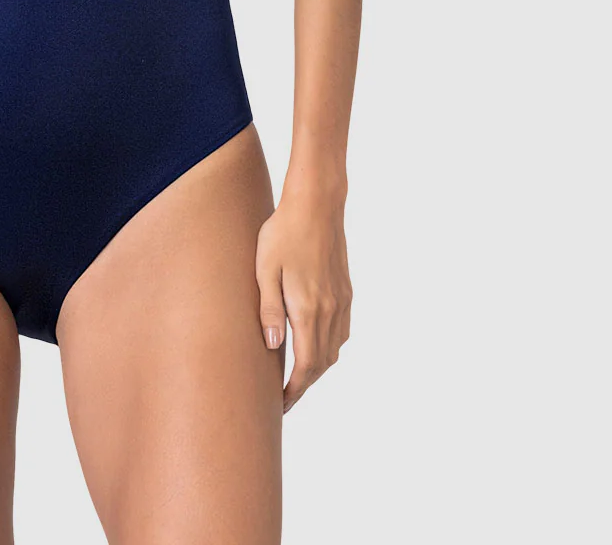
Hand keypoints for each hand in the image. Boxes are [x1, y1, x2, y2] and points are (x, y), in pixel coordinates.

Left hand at [255, 186, 351, 412]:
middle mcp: (330, 311)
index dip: (295, 391)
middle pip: (322, 363)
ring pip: (334, 349)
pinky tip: (316, 344)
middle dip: (305, 385)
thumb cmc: (283, 233)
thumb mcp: (265, 269)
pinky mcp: (347, 291)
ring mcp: (342, 301)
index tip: (281, 405)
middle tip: (285, 398)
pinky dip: (330, 347)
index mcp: (308, 309)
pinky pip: (342, 331)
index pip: (306, 366)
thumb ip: (269, 310)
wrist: (316, 204)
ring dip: (318, 367)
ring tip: (298, 376)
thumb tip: (274, 347)